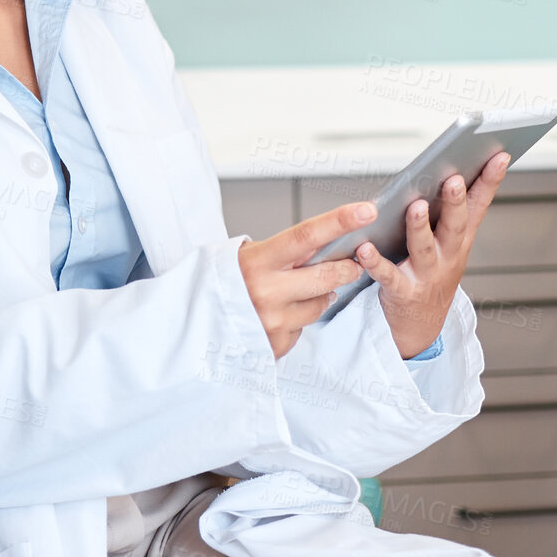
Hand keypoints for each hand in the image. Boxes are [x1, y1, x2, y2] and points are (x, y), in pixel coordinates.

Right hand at [237, 201, 376, 357]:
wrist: (190, 325)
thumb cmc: (223, 283)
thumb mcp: (245, 257)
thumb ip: (283, 252)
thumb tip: (327, 245)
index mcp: (256, 262)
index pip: (306, 236)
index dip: (339, 221)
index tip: (366, 211)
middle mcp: (266, 292)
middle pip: (326, 276)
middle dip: (346, 268)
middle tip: (351, 263)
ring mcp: (272, 322)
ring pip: (320, 304)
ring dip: (318, 296)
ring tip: (293, 292)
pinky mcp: (275, 345)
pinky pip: (303, 327)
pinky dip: (296, 319)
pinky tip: (276, 314)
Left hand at [353, 151, 510, 357]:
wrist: (422, 326)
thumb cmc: (434, 273)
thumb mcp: (452, 244)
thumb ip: (453, 211)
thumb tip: (454, 168)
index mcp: (461, 239)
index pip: (479, 204)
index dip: (490, 180)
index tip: (499, 155)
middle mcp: (448, 256)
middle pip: (454, 226)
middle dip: (455, 202)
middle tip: (453, 179)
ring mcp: (426, 274)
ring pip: (423, 248)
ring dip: (420, 227)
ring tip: (416, 206)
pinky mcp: (402, 291)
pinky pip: (387, 275)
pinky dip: (375, 262)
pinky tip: (364, 247)